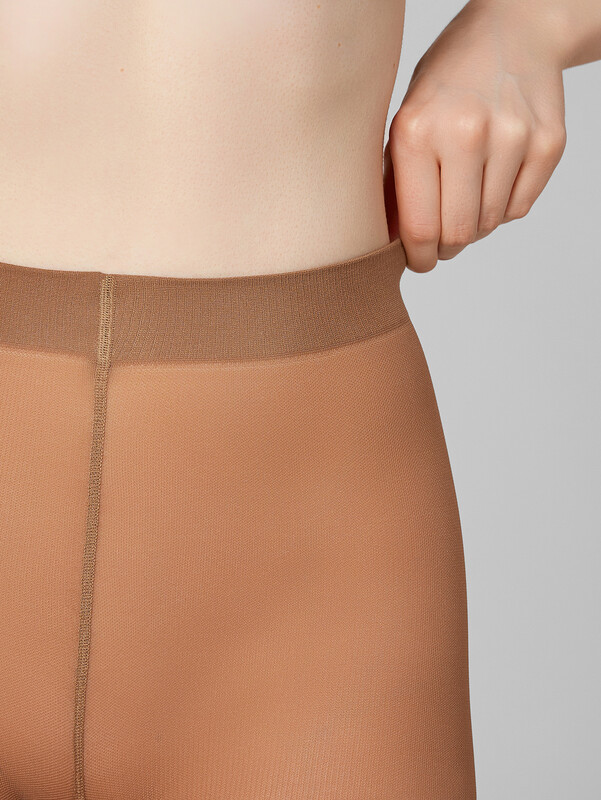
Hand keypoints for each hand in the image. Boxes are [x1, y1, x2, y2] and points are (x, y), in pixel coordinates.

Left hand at [384, 0, 566, 271]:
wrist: (514, 32)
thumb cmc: (448, 84)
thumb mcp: (405, 121)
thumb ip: (395, 182)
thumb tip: (390, 243)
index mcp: (417, 131)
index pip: (419, 226)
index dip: (418, 256)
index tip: (419, 262)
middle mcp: (465, 133)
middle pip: (457, 233)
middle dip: (446, 248)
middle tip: (441, 241)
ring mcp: (513, 137)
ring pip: (490, 224)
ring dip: (474, 226)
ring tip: (465, 197)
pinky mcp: (548, 143)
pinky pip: (520, 208)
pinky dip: (503, 207)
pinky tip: (493, 177)